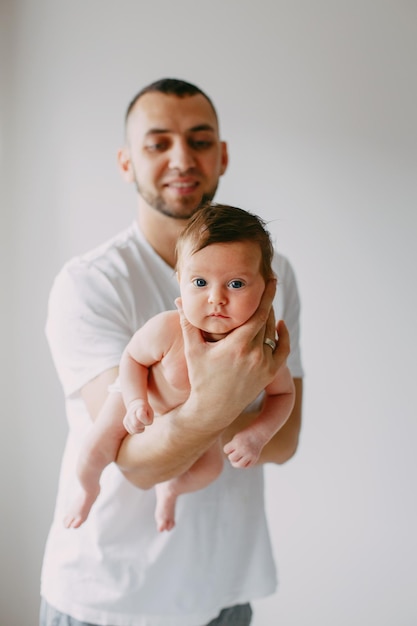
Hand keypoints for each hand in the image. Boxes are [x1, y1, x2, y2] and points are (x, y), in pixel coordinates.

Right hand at [123, 399, 153, 434]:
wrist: (136, 404)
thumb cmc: (146, 410)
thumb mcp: (150, 413)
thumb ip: (148, 421)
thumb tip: (138, 427)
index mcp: (139, 408)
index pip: (141, 416)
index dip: (145, 419)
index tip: (146, 416)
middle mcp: (131, 412)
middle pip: (137, 425)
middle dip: (142, 425)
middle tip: (143, 421)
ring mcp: (127, 418)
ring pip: (134, 431)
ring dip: (139, 429)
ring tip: (140, 422)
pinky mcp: (125, 423)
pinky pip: (132, 432)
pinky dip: (136, 430)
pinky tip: (137, 424)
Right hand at [176, 279, 289, 431]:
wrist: (212, 410)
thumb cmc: (200, 378)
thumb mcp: (192, 350)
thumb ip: (188, 323)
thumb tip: (179, 300)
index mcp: (237, 345)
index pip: (257, 312)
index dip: (266, 294)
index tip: (271, 278)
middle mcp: (255, 354)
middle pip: (267, 319)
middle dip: (267, 301)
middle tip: (268, 283)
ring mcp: (264, 365)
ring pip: (273, 333)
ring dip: (271, 317)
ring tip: (266, 302)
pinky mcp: (269, 374)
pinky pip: (282, 350)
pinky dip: (282, 337)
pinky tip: (278, 325)